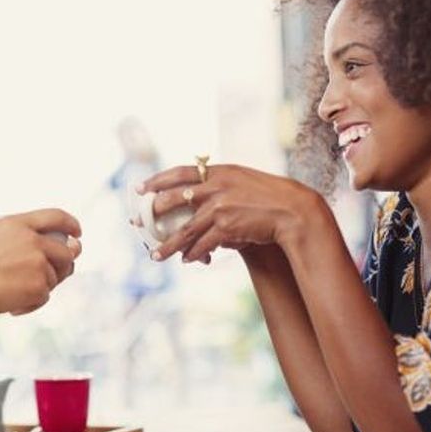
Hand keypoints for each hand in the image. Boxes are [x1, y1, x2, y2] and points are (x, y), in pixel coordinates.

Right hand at [0, 208, 81, 316]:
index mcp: (16, 224)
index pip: (55, 216)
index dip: (70, 224)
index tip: (77, 233)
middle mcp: (32, 240)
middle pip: (65, 251)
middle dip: (65, 265)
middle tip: (56, 276)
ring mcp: (38, 263)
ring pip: (55, 277)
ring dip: (40, 288)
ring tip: (14, 295)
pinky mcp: (40, 286)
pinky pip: (44, 297)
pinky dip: (30, 305)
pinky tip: (10, 307)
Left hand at [140, 163, 314, 263]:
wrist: (294, 211)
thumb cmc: (269, 197)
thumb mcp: (243, 181)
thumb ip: (220, 185)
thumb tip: (195, 196)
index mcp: (219, 171)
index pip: (180, 172)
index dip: (157, 179)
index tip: (139, 187)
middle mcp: (216, 186)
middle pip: (174, 199)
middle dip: (152, 213)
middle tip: (137, 223)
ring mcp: (220, 206)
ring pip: (185, 229)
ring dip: (169, 245)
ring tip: (156, 255)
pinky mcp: (227, 226)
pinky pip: (203, 243)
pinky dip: (194, 254)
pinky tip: (188, 260)